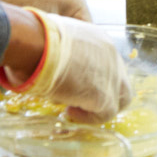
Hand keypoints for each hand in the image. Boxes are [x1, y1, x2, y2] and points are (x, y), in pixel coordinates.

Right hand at [0, 10, 133, 119]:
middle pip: (121, 81)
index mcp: (100, 40)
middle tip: (84, 101)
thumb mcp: (53, 41)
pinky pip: (105, 114)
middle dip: (106, 93)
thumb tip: (48, 66)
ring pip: (119, 99)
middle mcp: (112, 57)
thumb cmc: (35, 39)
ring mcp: (111, 77)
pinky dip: (88, 118)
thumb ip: (60, 53)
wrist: (36, 43)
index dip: (95, 76)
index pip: (108, 63)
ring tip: (74, 108)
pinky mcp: (104, 95)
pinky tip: (70, 112)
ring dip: (99, 107)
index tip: (76, 82)